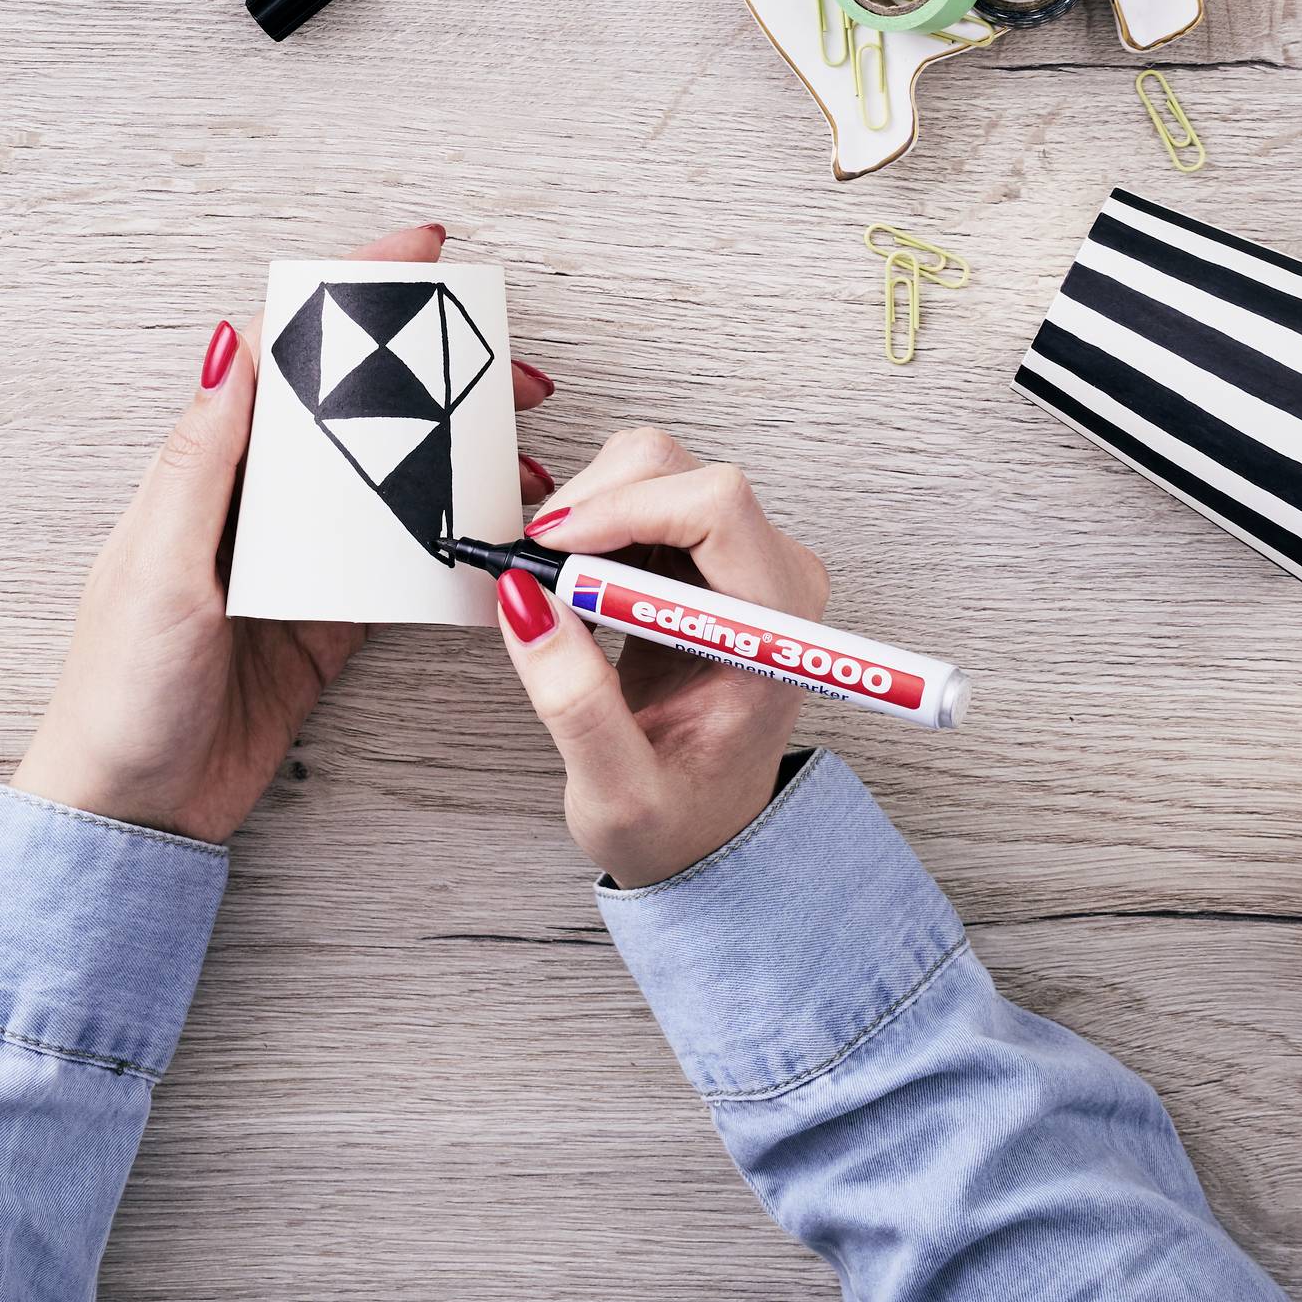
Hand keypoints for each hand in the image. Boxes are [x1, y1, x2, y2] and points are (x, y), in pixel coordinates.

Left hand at [15, 222, 556, 843]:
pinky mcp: (326, 629)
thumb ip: (202, 458)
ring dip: (458, 467)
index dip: (350, 295)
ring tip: (527, 464)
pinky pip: (401, 571)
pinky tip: (495, 541)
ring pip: (391, 489)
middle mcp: (254, 510)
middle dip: (438, 383)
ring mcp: (296, 568)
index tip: (420, 255)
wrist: (129, 812)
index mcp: (206, 474)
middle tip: (515, 379)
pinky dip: (451, 550)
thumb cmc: (118, 691)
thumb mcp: (160, 565)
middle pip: (357, 416)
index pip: (285, 358)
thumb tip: (234, 341)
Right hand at [491, 428, 832, 888]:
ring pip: (652, 470)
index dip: (624, 510)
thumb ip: (575, 703)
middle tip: (535, 568)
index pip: (716, 509)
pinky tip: (569, 586)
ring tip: (553, 589)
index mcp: (776, 632)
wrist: (704, 832)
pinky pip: (638, 496)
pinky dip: (588, 525)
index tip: (552, 550)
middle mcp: (772, 577)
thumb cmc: (681, 819)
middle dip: (593, 505)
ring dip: (586, 514)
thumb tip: (525, 601)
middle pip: (679, 473)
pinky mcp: (703, 556)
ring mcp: (740, 559)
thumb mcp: (619, 791)